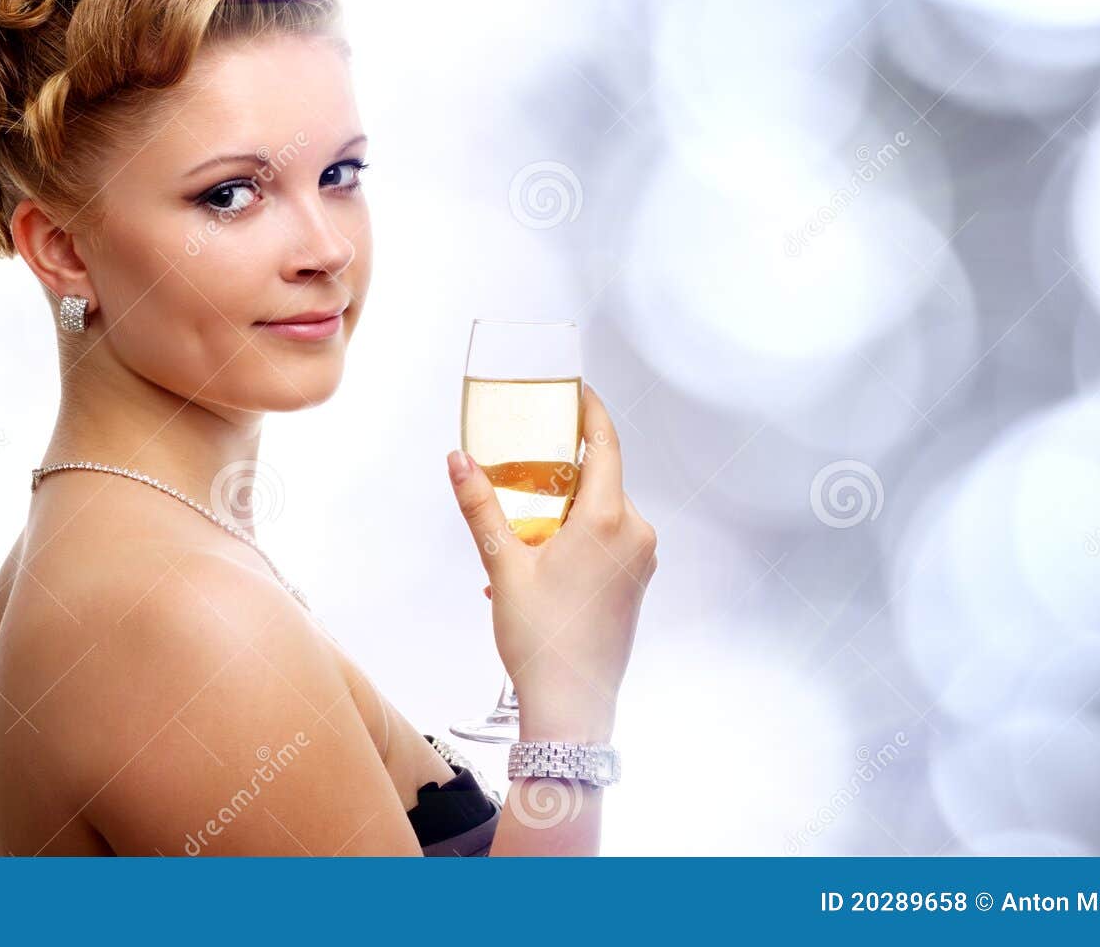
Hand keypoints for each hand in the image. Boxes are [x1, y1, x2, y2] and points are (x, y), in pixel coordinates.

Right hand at [446, 382, 657, 741]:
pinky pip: (609, 541)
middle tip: (520, 472)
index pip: (606, 444)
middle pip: (600, 479)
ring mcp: (642, 560)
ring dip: (562, 513)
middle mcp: (636, 533)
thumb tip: (458, 460)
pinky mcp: (638, 582)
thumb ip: (481, 507)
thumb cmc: (541, 638)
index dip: (590, 412)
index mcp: (608, 519)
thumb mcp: (502, 566)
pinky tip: (537, 566)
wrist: (573, 707)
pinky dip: (576, 538)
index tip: (575, 392)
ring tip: (518, 540)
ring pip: (602, 512)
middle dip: (560, 473)